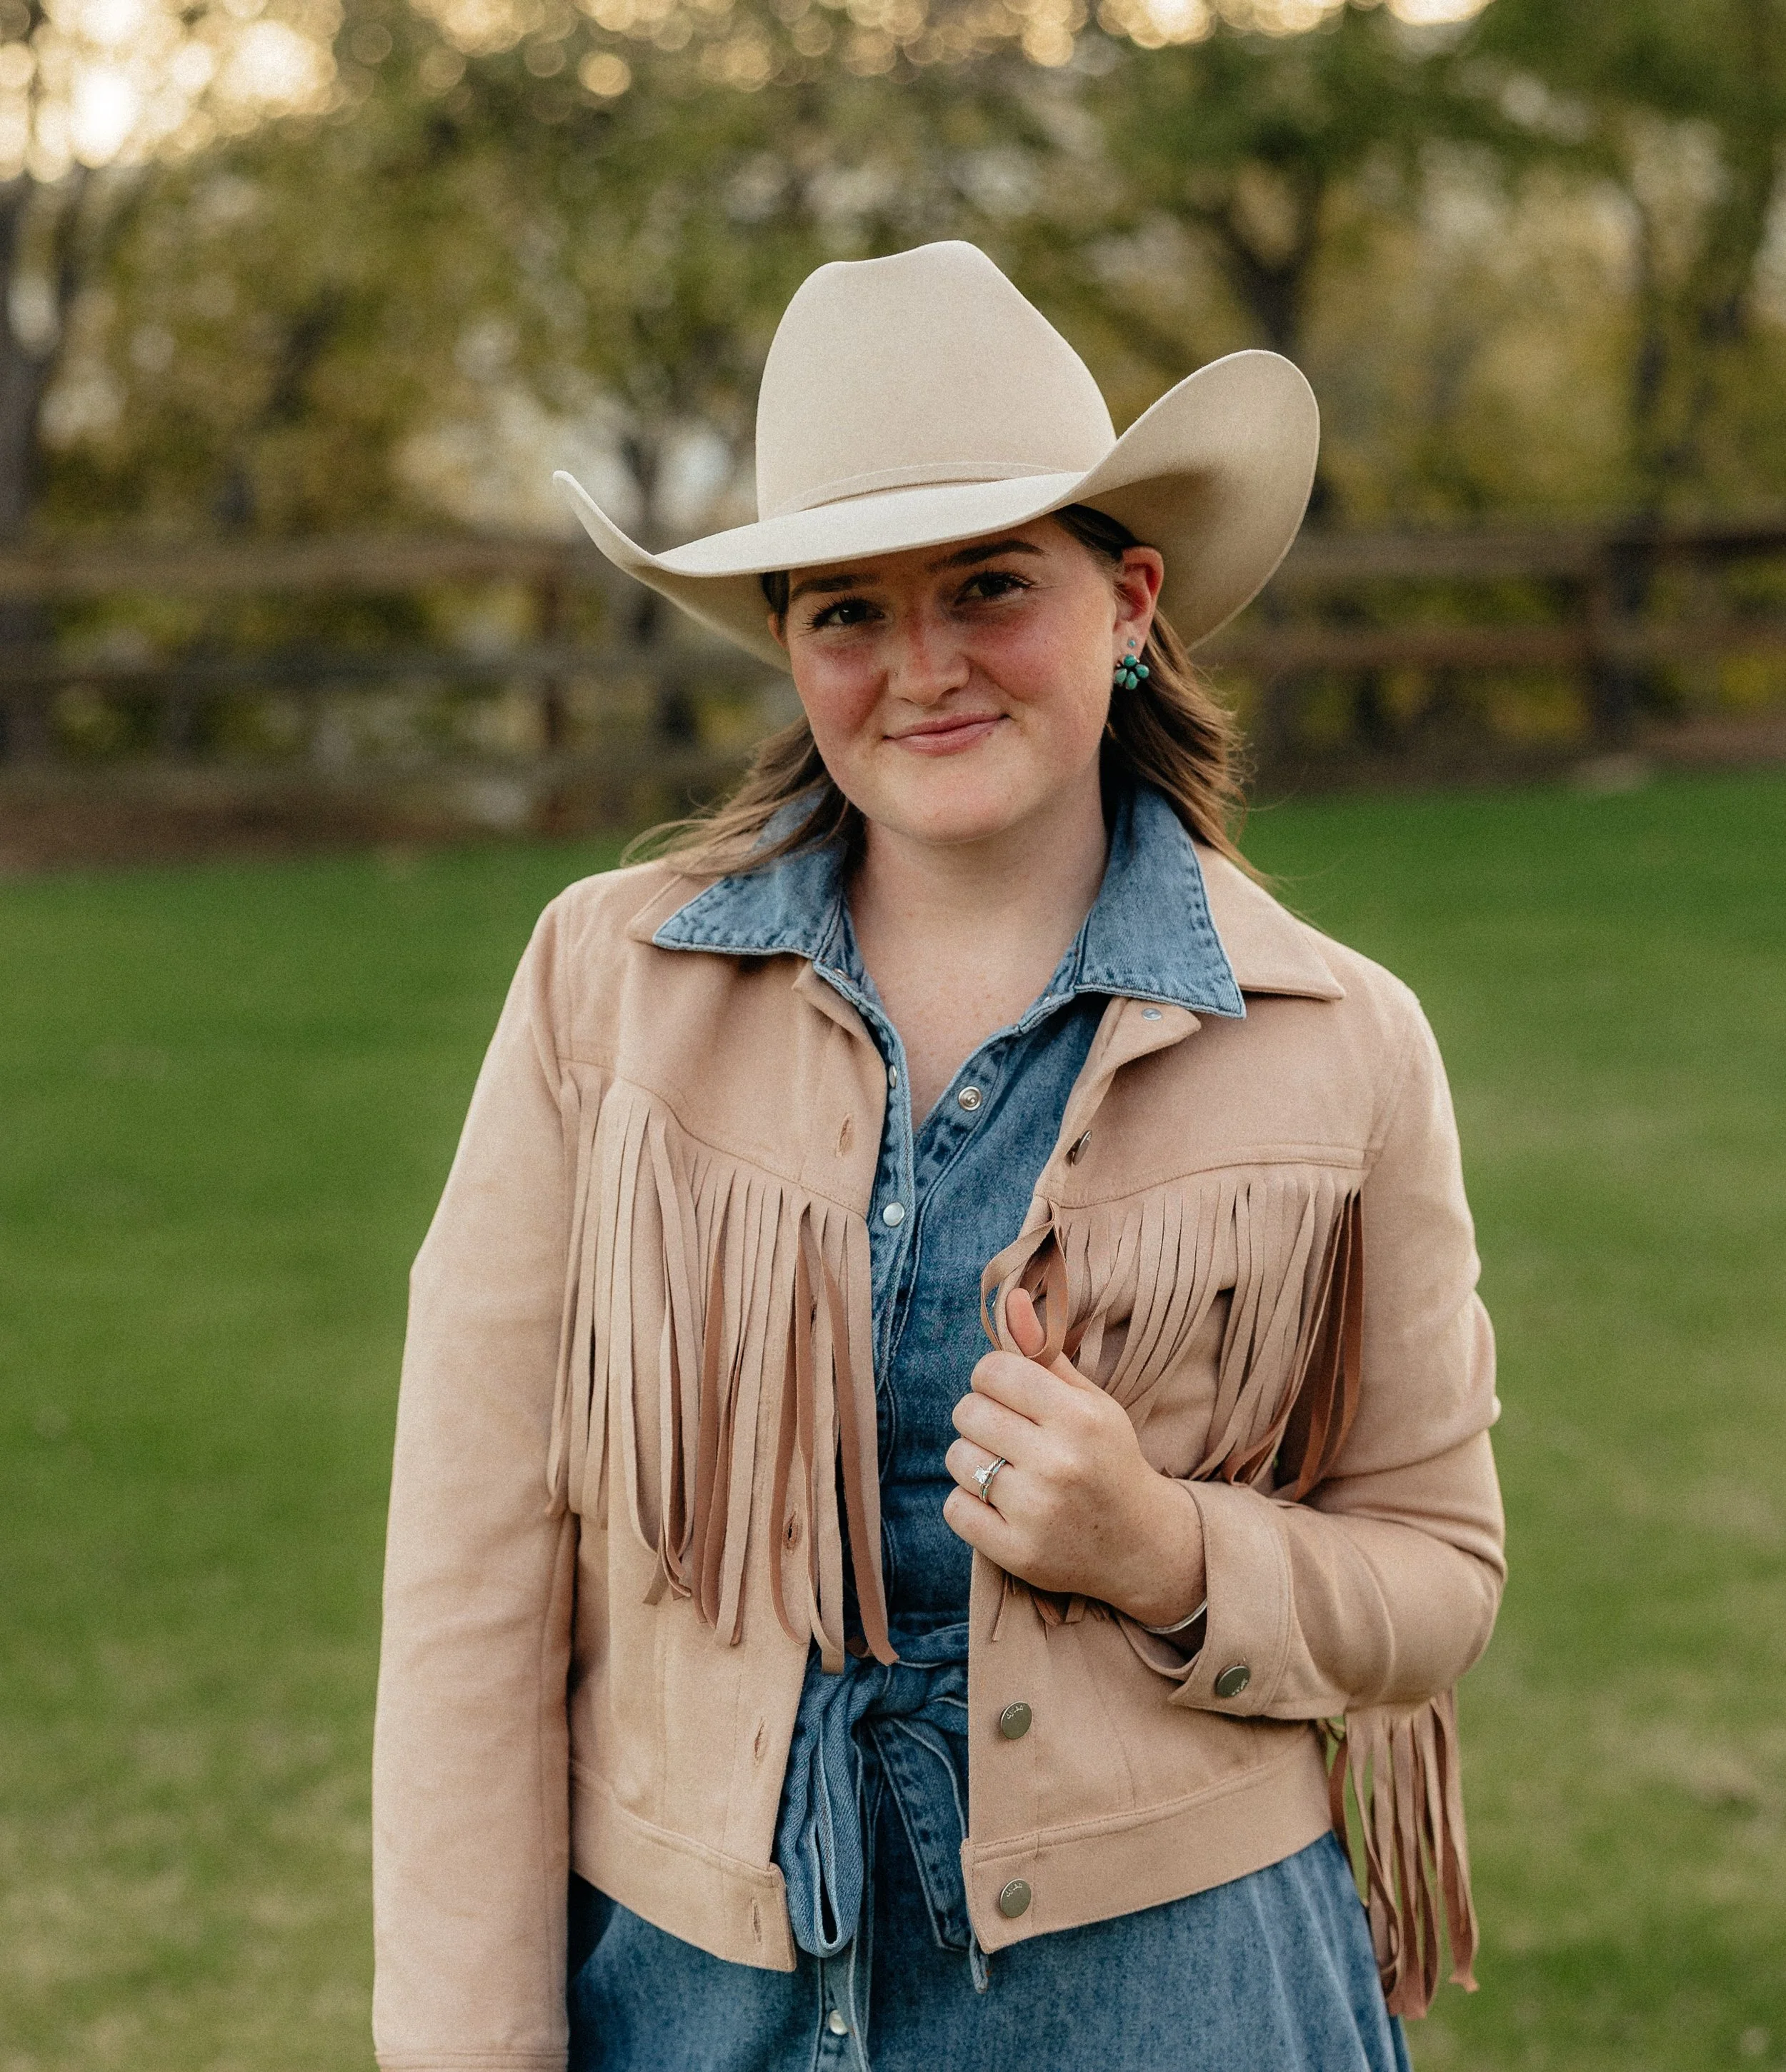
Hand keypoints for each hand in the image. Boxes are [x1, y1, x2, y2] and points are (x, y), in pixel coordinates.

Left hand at [943, 1287, 1205, 1627]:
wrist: (1141, 1546)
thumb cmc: (1108, 1460)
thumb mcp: (1090, 1402)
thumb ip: (1045, 1354)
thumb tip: (1011, 1299)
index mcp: (1079, 1418)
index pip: (993, 1371)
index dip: (993, 1379)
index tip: (1011, 1396)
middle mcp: (1058, 1463)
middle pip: (968, 1411)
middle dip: (982, 1418)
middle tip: (1010, 1436)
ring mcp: (1036, 1511)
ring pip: (957, 1458)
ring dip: (973, 1461)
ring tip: (1008, 1471)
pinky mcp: (1017, 1552)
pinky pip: (955, 1507)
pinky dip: (969, 1504)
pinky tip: (1002, 1505)